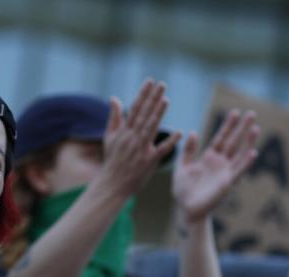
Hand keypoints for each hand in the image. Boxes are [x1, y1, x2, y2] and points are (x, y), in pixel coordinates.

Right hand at [98, 79, 181, 198]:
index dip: (143, 94)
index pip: (134, 108)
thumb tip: (114, 98)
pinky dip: (170, 142)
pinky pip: (161, 150)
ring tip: (166, 99)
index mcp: (123, 132)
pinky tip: (180, 133)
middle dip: (153, 99)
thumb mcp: (109, 137)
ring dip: (158, 114)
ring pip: (151, 129)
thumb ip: (114, 117)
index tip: (150, 81)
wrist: (112, 184)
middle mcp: (132, 138)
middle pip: (144, 115)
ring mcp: (140, 149)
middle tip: (162, 84)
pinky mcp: (149, 161)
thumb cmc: (112, 160)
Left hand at [172, 110, 258, 222]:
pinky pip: (239, 171)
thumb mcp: (181, 167)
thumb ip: (188, 151)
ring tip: (255, 128)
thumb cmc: (183, 191)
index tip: (235, 112)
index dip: (227, 125)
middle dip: (242, 128)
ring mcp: (225, 172)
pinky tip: (254, 152)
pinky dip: (246, 162)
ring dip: (248, 142)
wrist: (186, 209)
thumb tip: (193, 132)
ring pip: (240, 154)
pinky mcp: (228, 183)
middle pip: (234, 142)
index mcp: (209, 157)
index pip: (221, 137)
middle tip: (252, 113)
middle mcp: (220, 163)